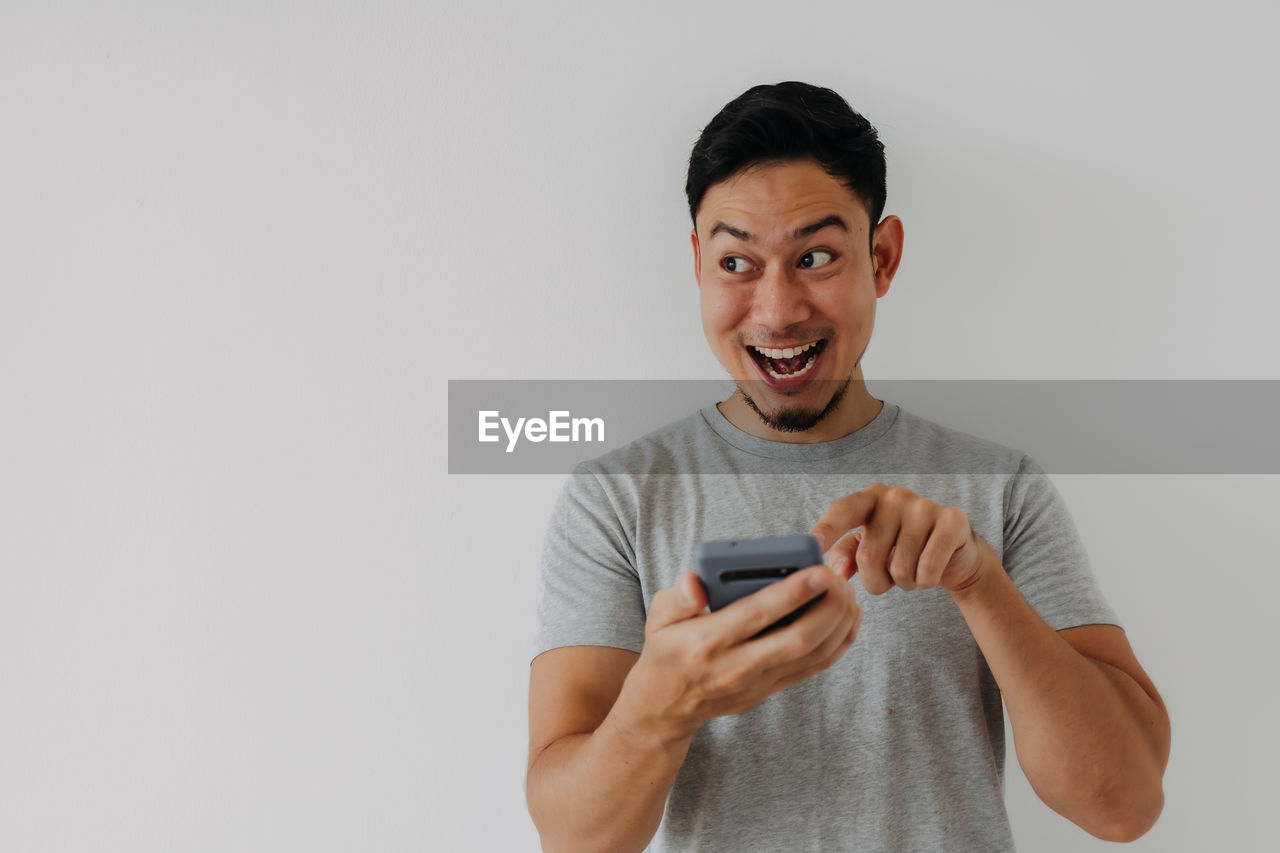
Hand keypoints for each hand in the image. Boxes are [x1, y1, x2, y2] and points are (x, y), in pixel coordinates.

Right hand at [621, 565, 861, 741]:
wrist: (666, 707)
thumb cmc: (666, 652)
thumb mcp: (658, 618)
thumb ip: (677, 596)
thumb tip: (695, 581)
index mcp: (708, 641)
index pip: (756, 616)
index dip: (791, 594)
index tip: (818, 572)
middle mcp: (737, 666)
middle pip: (796, 639)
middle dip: (828, 608)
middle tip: (840, 578)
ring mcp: (758, 682)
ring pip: (812, 655)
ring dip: (838, 623)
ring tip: (848, 592)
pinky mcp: (771, 689)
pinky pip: (814, 667)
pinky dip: (839, 642)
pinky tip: (849, 617)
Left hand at [809, 483, 992, 594]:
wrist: (953, 555)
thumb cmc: (902, 550)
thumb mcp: (870, 549)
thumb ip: (847, 555)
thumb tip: (835, 572)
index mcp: (869, 498)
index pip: (842, 511)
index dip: (826, 529)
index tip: (811, 546)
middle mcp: (895, 495)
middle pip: (869, 555)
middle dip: (875, 582)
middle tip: (888, 580)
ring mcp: (924, 505)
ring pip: (900, 568)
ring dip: (904, 583)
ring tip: (911, 572)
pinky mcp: (952, 521)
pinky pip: (928, 569)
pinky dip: (925, 582)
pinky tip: (930, 573)